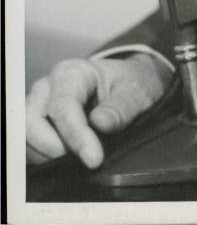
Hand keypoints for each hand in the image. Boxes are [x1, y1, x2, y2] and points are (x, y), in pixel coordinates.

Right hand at [26, 54, 172, 168]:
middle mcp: (48, 87)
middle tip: (82, 159)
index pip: (63, 106)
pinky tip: (67, 158)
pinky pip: (27, 146)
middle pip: (31, 121)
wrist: (126, 83)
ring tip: (78, 158)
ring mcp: (38, 106)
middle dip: (52, 147)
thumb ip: (121, 108)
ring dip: (46, 155)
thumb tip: (100, 123)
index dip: (76, 136)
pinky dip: (42, 157)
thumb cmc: (128, 84)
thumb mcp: (136, 92)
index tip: (94, 158)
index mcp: (72, 73)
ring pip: (25, 136)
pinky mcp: (36, 124)